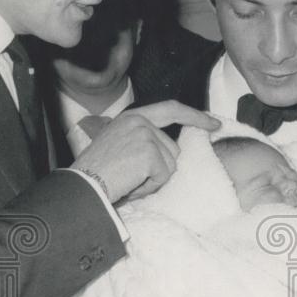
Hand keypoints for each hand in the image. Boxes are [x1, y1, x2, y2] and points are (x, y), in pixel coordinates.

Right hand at [71, 100, 219, 202]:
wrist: (82, 186)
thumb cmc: (96, 171)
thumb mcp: (119, 143)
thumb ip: (143, 138)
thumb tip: (171, 148)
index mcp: (132, 117)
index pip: (171, 109)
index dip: (195, 116)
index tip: (214, 123)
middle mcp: (140, 121)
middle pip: (173, 149)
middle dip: (159, 169)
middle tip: (130, 175)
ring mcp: (145, 135)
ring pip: (171, 165)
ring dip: (152, 179)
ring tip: (127, 179)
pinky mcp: (149, 153)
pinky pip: (164, 177)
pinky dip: (148, 187)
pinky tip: (129, 184)